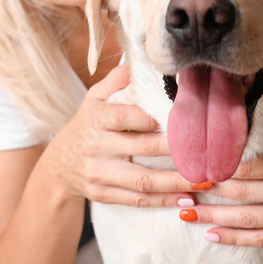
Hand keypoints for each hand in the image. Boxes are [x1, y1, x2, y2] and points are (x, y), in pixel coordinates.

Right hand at [44, 64, 196, 207]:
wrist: (57, 166)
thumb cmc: (84, 126)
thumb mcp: (93, 99)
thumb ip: (114, 81)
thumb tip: (135, 62)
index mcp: (96, 119)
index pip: (125, 116)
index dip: (152, 118)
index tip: (180, 118)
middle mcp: (97, 147)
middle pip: (141, 148)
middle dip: (175, 151)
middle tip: (205, 151)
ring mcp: (99, 173)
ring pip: (142, 181)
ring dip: (175, 182)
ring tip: (203, 181)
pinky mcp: (103, 194)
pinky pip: (136, 200)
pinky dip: (162, 201)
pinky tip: (186, 199)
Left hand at [180, 112, 262, 246]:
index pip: (253, 166)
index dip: (222, 167)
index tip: (197, 164)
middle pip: (245, 192)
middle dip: (211, 191)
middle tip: (182, 186)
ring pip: (248, 218)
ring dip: (214, 217)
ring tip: (186, 212)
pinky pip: (262, 238)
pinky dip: (235, 238)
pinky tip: (211, 235)